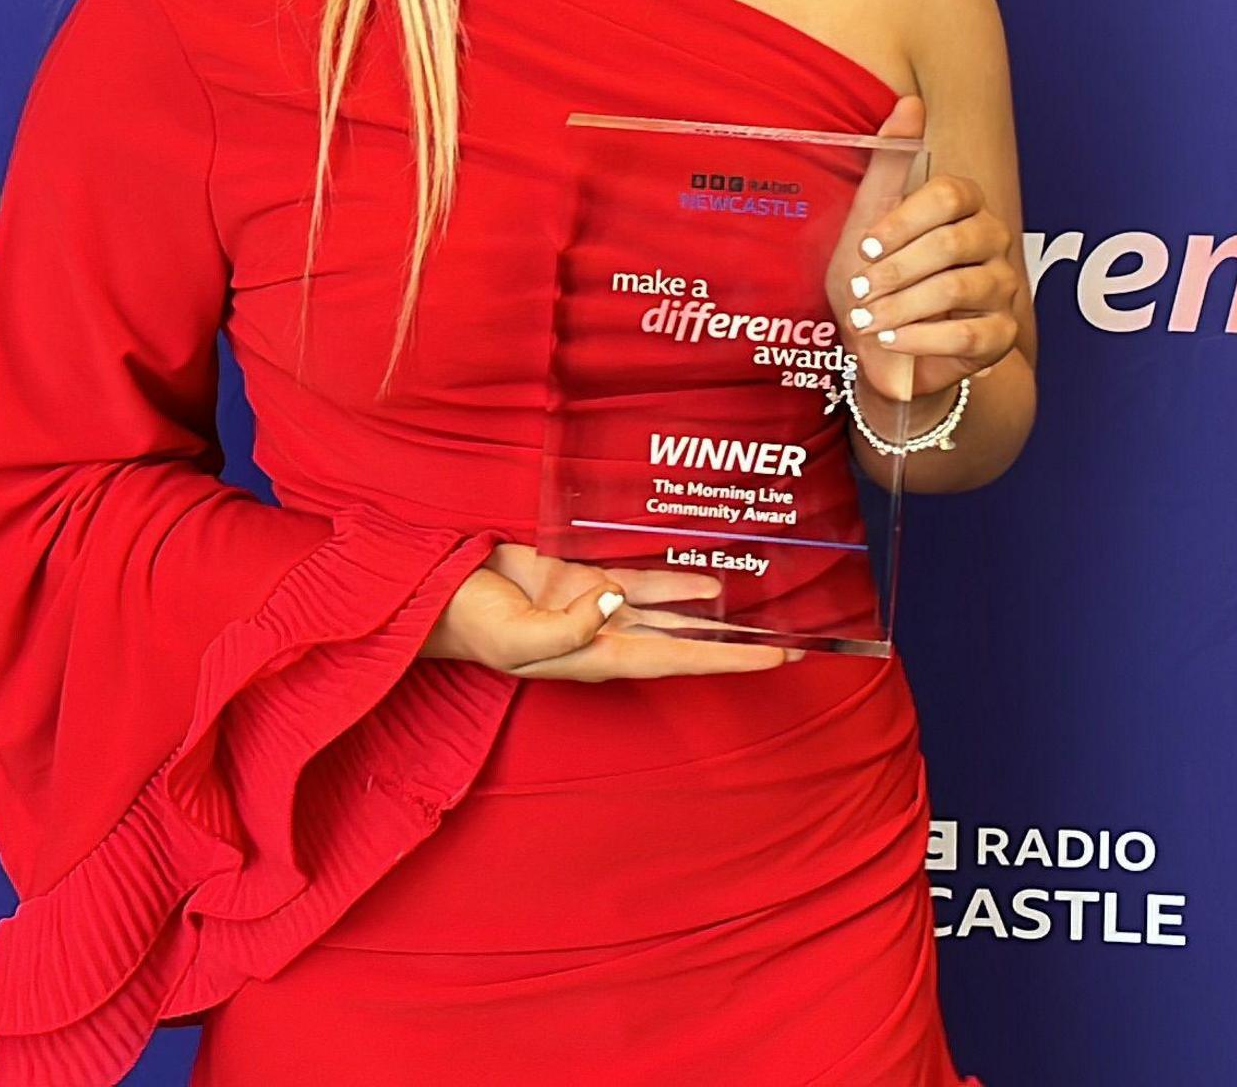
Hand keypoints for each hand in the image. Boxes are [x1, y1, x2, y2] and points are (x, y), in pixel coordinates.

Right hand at [419, 542, 793, 678]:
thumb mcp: (517, 637)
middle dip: (738, 647)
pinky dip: (676, 583)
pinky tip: (710, 585)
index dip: (727, 659)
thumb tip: (614, 600)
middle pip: (687, 645)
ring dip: (716, 617)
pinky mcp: (584, 576)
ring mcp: (598, 606)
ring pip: (673, 614)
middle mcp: (608, 635)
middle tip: (795, 649)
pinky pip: (643, 581)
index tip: (776, 659)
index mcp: (597, 657)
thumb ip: (568, 627)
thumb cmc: (473, 624)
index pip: (678, 660)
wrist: (441, 593)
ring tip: (767, 617)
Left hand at [834, 94, 1026, 412]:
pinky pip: (968, 334)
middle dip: (898, 269)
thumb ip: (889, 163)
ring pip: (960, 288)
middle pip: (954, 242)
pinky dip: (921, 338)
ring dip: (903, 306)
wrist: (882, 349)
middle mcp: (993, 241)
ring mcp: (1002, 288)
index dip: (904, 219)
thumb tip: (910, 101)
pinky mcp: (1001, 335)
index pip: (949, 194)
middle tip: (860, 291)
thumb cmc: (876, 280)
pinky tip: (891, 340)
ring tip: (869, 320)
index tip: (866, 245)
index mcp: (965, 207)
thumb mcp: (869, 219)